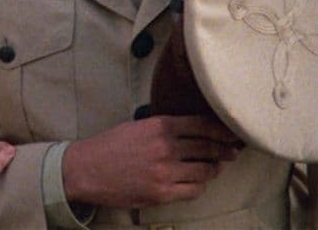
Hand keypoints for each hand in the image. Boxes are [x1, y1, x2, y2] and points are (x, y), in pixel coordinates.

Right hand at [63, 115, 243, 207]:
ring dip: (213, 169)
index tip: (232, 133)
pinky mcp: (162, 193)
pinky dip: (199, 185)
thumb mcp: (136, 127)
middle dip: (224, 150)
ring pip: (205, 171)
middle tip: (232, 152)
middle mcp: (165, 147)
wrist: (86, 170)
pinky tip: (198, 182)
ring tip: (215, 168)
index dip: (222, 130)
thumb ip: (163, 127)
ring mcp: (165, 172)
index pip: (202, 125)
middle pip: (208, 148)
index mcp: (159, 126)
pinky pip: (193, 190)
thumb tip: (192, 131)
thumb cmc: (108, 146)